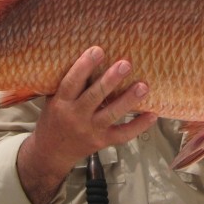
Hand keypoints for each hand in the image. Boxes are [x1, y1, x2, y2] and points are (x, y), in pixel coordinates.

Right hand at [18, 46, 156, 203]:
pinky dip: (138, 126)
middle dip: (111, 80)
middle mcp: (75, 116)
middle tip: (125, 64)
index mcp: (61, 102)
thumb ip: (70, 84)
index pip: (72, 82)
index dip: (84, 66)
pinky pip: (122, 135)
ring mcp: (90, 130)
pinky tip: (152, 115)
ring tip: (143, 86)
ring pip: (111, 114)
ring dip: (128, 100)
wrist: (51, 153)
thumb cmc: (55, 118)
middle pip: (94, 96)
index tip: (98, 50)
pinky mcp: (102, 141)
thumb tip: (90, 55)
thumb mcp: (54, 99)